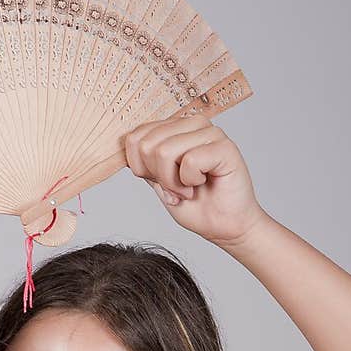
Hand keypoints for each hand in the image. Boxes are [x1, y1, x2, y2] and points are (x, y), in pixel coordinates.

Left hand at [124, 114, 267, 247]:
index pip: (135, 136)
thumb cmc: (195, 205)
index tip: (161, 181)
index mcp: (174, 128)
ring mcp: (209, 132)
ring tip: (190, 188)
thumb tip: (127, 144)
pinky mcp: (224, 146)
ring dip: (174, 182)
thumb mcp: (157, 183)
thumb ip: (144, 162)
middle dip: (158, 177)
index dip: (141, 168)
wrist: (224, 226)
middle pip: (147, 144)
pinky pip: (190, 161)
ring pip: (165, 151)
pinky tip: (203, 183)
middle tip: (178, 188)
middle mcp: (191, 124)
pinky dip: (191, 182)